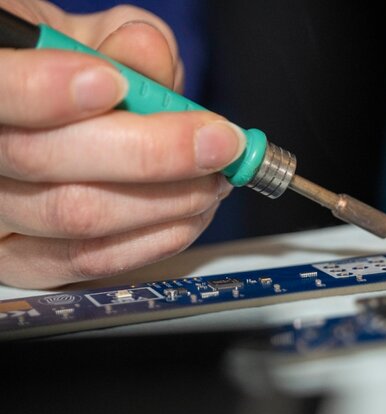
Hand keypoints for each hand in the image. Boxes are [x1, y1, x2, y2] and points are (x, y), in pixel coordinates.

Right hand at [0, 1, 243, 287]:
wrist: (55, 106)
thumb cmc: (67, 69)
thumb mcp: (92, 37)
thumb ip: (120, 43)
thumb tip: (147, 53)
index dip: (45, 90)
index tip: (114, 83)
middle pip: (40, 160)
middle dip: (149, 151)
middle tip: (216, 140)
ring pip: (75, 216)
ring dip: (167, 198)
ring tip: (216, 175)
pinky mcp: (25, 261)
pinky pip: (89, 261)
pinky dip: (155, 238)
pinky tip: (192, 212)